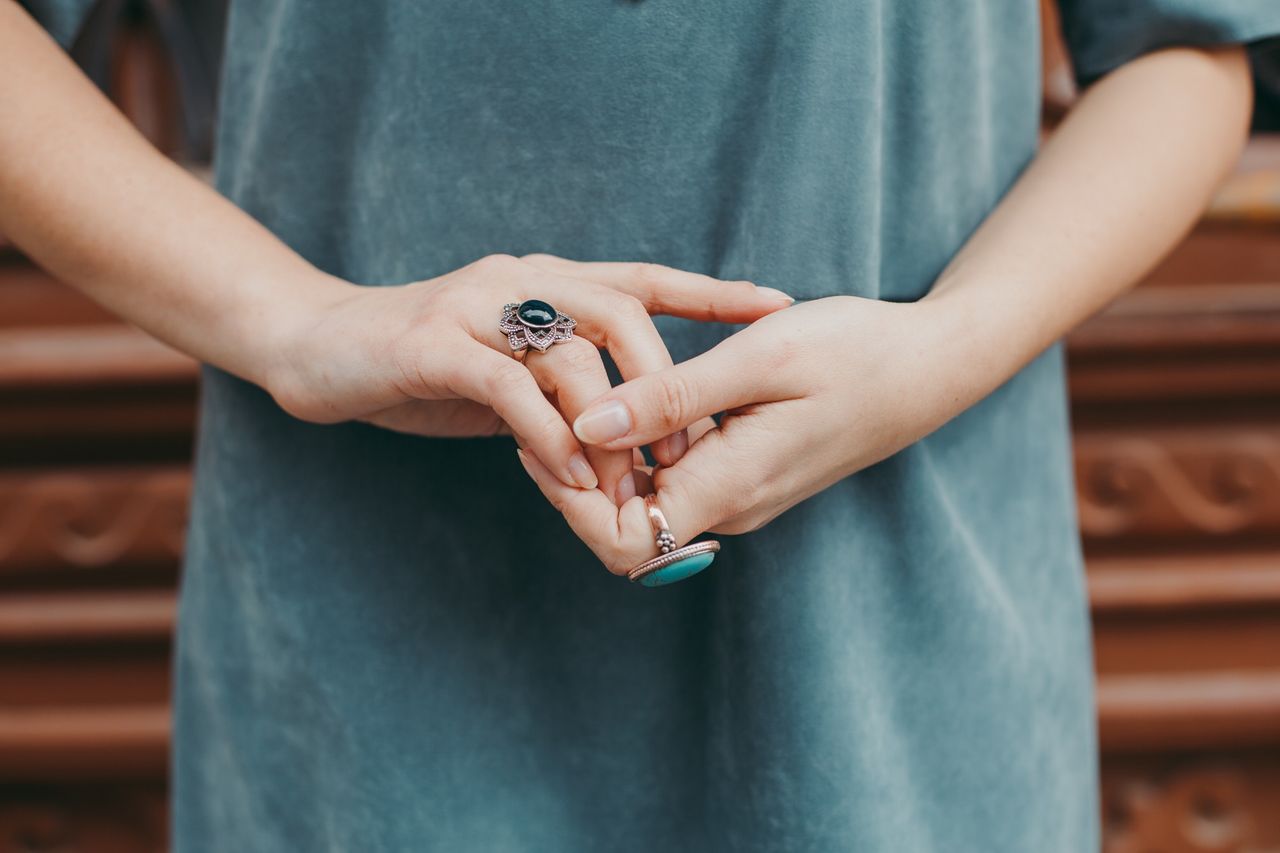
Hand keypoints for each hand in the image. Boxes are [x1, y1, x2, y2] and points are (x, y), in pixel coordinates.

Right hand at [265, 253, 793, 503]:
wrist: (313, 345)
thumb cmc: (418, 364)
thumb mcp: (504, 369)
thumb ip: (559, 386)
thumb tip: (621, 437)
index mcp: (545, 281)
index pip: (644, 279)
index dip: (713, 291)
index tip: (777, 306)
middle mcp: (518, 281)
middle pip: (622, 312)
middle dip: (668, 384)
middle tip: (688, 454)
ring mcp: (474, 307)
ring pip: (571, 352)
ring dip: (612, 426)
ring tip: (632, 487)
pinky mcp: (431, 345)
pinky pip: (509, 389)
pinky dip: (550, 436)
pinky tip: (572, 478)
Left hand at [515, 295, 975, 572]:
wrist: (927, 365)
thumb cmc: (854, 351)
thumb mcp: (760, 359)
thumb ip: (670, 397)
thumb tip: (585, 427)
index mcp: (729, 485)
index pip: (622, 542)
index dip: (569, 500)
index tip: (541, 433)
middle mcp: (729, 504)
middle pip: (622, 525)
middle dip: (572, 472)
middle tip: (542, 396)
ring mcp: (737, 492)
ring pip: (644, 497)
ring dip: (601, 454)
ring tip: (571, 383)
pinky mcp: (743, 471)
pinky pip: (672, 475)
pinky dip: (637, 442)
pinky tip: (626, 390)